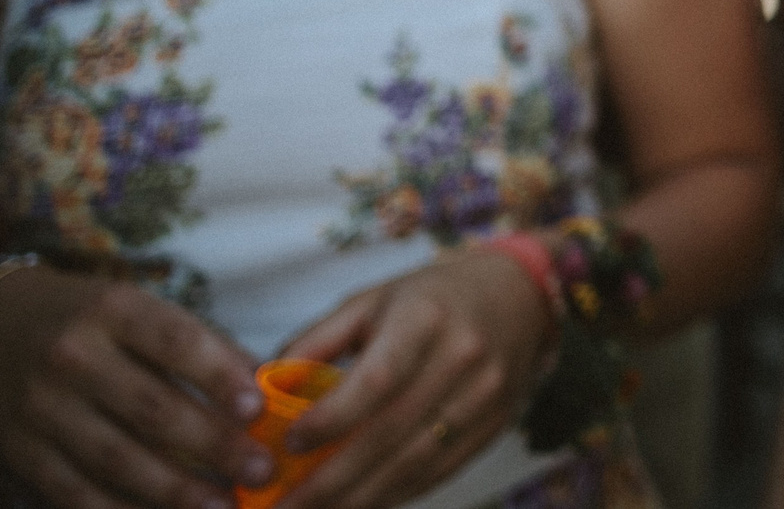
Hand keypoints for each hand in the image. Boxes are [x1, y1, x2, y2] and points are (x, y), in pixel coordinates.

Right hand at [0, 264, 268, 508]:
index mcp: (112, 310)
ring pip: (115, 458)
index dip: (218, 377)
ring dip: (175, 489)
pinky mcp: (22, 450)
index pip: (175, 342)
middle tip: (260, 470)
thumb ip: (201, 344)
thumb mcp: (141, 309)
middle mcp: (73, 357)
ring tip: (222, 505)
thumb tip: (269, 383)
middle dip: (212, 445)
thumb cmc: (93, 319)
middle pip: (150, 408)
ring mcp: (42, 407)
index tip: (258, 409)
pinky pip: (74, 491)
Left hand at [274, 250, 554, 508]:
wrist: (519, 296)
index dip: (332, 418)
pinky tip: (359, 502)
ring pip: (415, 463)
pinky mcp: (495, 426)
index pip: (378, 378)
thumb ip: (318, 340)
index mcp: (425, 317)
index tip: (290, 444)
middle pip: (392, 433)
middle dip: (332, 480)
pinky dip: (394, 494)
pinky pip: (439, 472)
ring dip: (359, 498)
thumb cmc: (431, 298)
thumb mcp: (373, 300)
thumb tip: (264, 388)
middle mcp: (462, 357)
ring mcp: (485, 396)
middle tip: (285, 505)